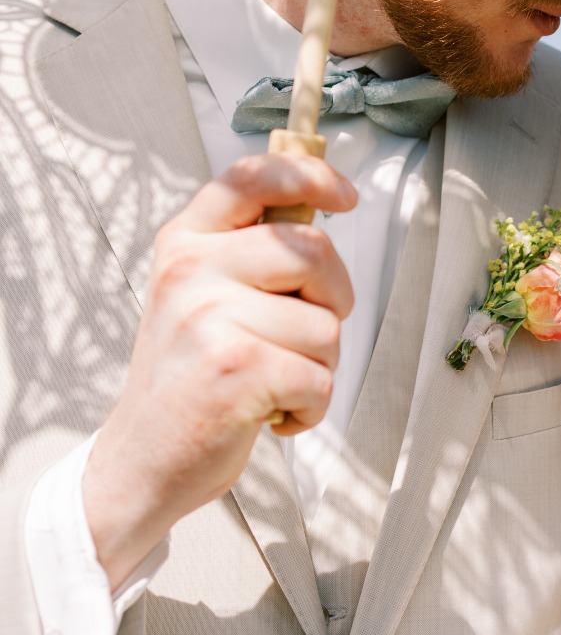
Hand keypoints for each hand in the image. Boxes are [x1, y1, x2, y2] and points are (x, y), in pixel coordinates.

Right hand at [84, 153, 356, 589]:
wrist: (142, 459)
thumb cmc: (190, 376)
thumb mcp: (201, 294)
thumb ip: (250, 250)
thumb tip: (321, 202)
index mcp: (185, 242)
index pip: (253, 177)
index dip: (310, 176)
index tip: (345, 197)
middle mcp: (191, 270)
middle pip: (314, 250)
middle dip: (334, 298)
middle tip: (304, 334)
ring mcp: (209, 319)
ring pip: (326, 326)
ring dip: (319, 366)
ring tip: (273, 382)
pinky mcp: (235, 371)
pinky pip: (321, 378)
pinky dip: (312, 408)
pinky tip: (271, 413)